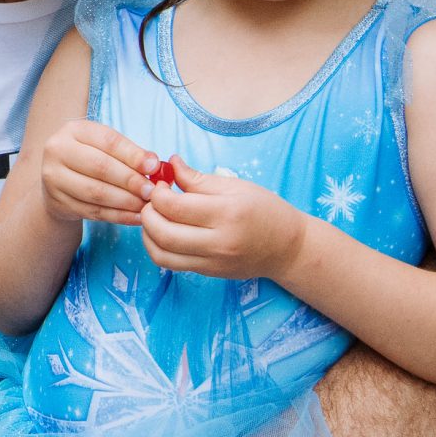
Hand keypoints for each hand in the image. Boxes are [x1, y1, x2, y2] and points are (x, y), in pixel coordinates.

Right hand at [40, 120, 158, 226]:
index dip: (133, 154)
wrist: (58, 180)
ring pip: (96, 192)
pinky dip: (118, 216)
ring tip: (146, 205)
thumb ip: (129, 153)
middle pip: (100, 167)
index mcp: (73, 130)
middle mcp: (58, 151)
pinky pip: (93, 212)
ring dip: (126, 201)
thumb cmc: (89, 158)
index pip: (108, 141)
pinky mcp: (58, 202)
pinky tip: (135, 217)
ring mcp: (53, 178)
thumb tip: (154, 165)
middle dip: (130, 180)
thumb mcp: (104, 146)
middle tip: (151, 191)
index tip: (154, 166)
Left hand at [139, 158, 308, 281]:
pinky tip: (162, 233)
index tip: (161, 184)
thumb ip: (198, 179)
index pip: (174, 207)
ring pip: (161, 254)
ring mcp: (212, 261)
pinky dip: (157, 248)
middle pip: (163, 233)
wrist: (288, 248)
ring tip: (154, 217)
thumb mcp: (236, 186)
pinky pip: (171, 264)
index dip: (158, 194)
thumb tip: (169, 163)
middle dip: (147, 214)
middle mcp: (218, 242)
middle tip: (152, 201)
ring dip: (147, 234)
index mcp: (227, 213)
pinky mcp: (207, 273)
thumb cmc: (265, 210)